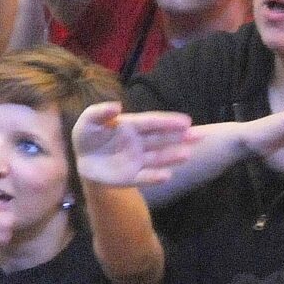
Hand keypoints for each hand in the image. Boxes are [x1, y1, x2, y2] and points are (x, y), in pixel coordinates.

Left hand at [72, 102, 197, 187]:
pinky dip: (155, 177)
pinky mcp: (131, 177)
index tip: (187, 121)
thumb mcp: (88, 120)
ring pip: (158, 158)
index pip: (152, 122)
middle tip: (200, 135)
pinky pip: (144, 177)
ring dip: (172, 156)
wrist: (83, 160)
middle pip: (162, 139)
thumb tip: (117, 105)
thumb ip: (100, 112)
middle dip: (180, 137)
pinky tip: (167, 176)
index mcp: (131, 126)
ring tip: (187, 154)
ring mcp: (137, 160)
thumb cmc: (88, 136)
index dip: (169, 121)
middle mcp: (139, 143)